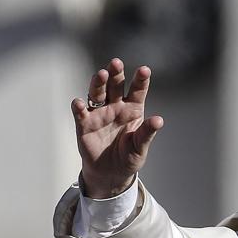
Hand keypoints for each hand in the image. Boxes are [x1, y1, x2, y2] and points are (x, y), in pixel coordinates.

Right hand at [72, 57, 164, 198]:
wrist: (111, 174)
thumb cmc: (128, 158)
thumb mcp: (140, 147)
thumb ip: (147, 133)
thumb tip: (159, 120)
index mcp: (132, 109)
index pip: (137, 90)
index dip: (140, 79)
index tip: (144, 70)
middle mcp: (115, 106)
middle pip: (115, 85)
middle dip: (116, 73)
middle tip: (117, 63)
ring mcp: (99, 113)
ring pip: (97, 92)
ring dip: (98, 83)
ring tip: (102, 74)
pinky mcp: (84, 124)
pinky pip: (81, 113)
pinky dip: (79, 107)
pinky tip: (79, 103)